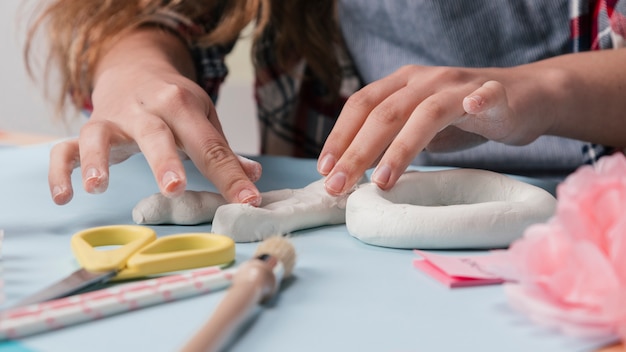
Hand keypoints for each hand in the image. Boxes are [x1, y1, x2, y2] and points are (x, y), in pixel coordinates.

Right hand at [49, 56, 261, 205]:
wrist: (135, 69)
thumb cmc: (174, 102)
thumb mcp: (203, 118)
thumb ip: (222, 151)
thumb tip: (254, 177)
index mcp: (182, 105)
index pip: (209, 145)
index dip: (230, 175)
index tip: (248, 201)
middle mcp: (147, 108)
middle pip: (155, 134)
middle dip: (164, 160)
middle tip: (174, 188)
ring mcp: (114, 118)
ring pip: (101, 134)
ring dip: (98, 158)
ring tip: (97, 187)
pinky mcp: (89, 129)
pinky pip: (67, 147)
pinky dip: (61, 170)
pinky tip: (64, 196)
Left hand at [318, 64, 551, 194]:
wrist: (522, 97)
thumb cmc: (462, 116)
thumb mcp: (417, 128)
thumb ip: (389, 141)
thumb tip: (352, 170)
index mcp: (402, 85)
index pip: (360, 105)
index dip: (339, 136)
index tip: (324, 169)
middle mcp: (425, 80)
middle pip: (383, 113)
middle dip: (356, 152)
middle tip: (339, 186)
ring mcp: (460, 85)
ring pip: (424, 112)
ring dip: (400, 147)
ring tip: (383, 182)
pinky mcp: (496, 93)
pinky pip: (487, 95)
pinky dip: (479, 101)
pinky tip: (472, 109)